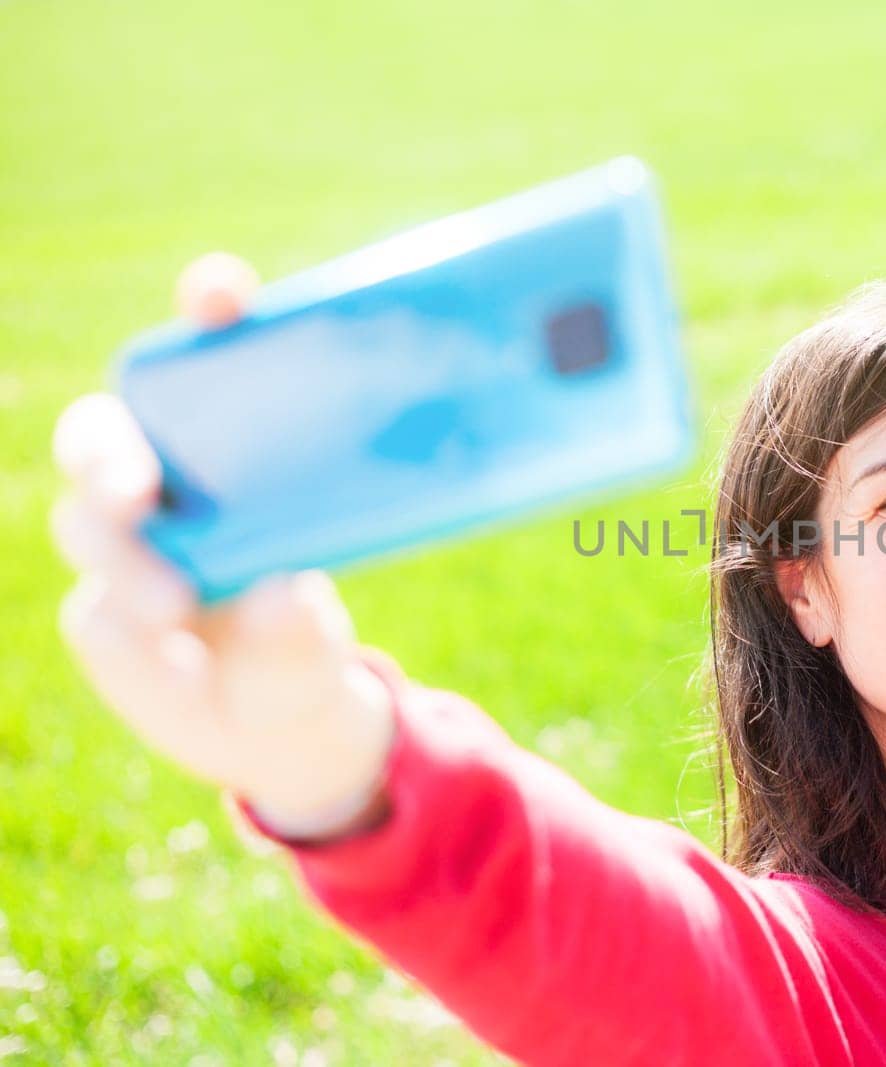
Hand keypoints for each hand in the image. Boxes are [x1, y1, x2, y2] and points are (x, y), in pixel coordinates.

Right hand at [53, 253, 394, 839]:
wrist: (274, 719)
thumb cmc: (303, 637)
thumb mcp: (324, 629)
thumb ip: (307, 619)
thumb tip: (283, 594)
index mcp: (223, 450)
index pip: (209, 359)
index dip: (209, 311)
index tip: (223, 289)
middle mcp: (161, 485)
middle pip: (100, 435)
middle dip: (109, 451)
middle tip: (139, 489)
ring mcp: (122, 550)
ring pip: (87, 529)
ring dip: (124, 562)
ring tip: (170, 610)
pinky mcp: (103, 616)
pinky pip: (100, 622)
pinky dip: (139, 650)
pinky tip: (181, 671)